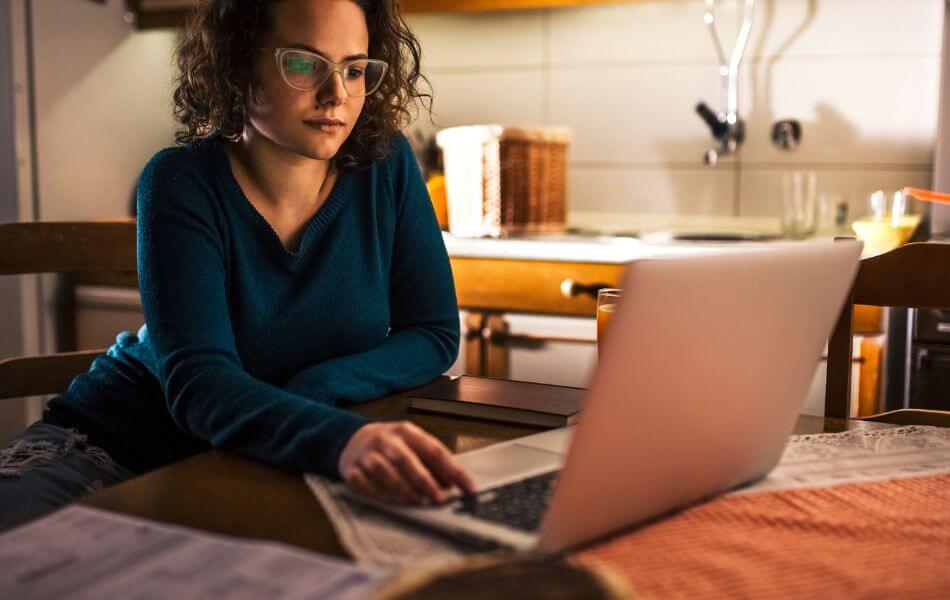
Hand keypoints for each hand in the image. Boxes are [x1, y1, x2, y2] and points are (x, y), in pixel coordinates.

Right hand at [339, 421, 475, 504]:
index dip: (452, 469)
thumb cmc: (390, 445)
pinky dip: (381, 495)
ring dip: (403, 490)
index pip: (433, 449)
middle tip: (438, 498)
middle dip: (424, 481)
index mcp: (406, 432)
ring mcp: (366, 455)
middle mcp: (385, 440)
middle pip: (405, 459)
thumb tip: (452, 484)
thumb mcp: (413, 445)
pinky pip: (366, 485)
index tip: (467, 486)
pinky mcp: (352, 470)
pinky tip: (394, 503)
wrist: (353, 440)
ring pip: (384, 472)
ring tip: (418, 502)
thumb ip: (433, 463)